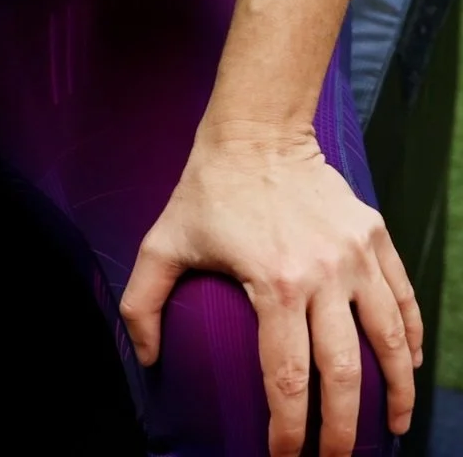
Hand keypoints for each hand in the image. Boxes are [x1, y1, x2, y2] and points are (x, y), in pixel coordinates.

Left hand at [118, 129, 422, 455]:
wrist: (258, 127)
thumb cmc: (208, 187)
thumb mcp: (164, 242)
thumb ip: (143, 303)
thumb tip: (148, 360)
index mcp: (275, 284)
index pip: (289, 380)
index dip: (290, 430)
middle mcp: (324, 275)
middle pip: (345, 373)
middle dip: (344, 430)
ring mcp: (354, 255)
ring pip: (389, 339)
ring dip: (397, 390)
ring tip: (395, 426)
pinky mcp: (373, 235)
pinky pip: (402, 296)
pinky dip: (410, 336)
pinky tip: (408, 364)